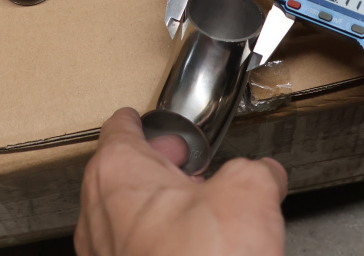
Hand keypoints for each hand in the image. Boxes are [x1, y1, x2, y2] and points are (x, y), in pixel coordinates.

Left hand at [74, 107, 286, 255]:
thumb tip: (265, 174)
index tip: (148, 120)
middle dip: (157, 167)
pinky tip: (192, 249)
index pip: (120, 128)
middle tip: (186, 167)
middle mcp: (98, 213)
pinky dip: (156, 244)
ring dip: (157, 209)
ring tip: (196, 213)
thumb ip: (255, 171)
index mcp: (118, 171)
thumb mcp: (249, 192)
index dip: (144, 121)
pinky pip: (132, 251)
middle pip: (121, 172)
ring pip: (124, 216)